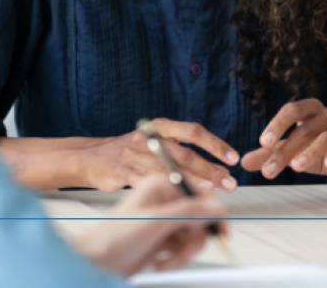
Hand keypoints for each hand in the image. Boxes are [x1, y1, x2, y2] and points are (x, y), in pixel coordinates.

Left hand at [72, 174, 227, 275]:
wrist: (93, 263)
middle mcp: (165, 200)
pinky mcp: (162, 240)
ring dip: (183, 254)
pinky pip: (183, 249)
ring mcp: (164, 221)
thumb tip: (217, 204)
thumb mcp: (154, 222)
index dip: (213, 214)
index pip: (200, 194)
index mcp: (162, 185)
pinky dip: (176, 260)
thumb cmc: (112, 238)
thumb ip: (188, 212)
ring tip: (165, 261)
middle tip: (182, 253)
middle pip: (200, 219)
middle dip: (193, 241)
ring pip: (194, 238)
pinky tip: (160, 263)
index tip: (221, 231)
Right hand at [79, 119, 239, 191]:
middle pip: (185, 153)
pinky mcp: (126, 174)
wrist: (93, 158)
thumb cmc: (131, 151)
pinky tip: (182, 201)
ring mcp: (137, 156)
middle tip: (229, 182)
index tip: (232, 158)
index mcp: (160, 126)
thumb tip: (215, 166)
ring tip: (213, 193)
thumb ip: (180, 148)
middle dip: (210, 169)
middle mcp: (150, 138)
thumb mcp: (155, 140)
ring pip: (170, 171)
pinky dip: (168, 193)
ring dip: (194, 183)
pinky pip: (151, 185)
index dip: (214, 144)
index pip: (193, 131)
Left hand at [240, 99, 326, 181]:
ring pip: (325, 137)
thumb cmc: (316, 148)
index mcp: (310, 110)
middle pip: (304, 128)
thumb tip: (244, 162)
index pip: (291, 110)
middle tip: (269, 170)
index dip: (277, 124)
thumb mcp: (291, 151)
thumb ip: (269, 154)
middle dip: (285, 150)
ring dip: (309, 152)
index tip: (263, 143)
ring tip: (295, 167)